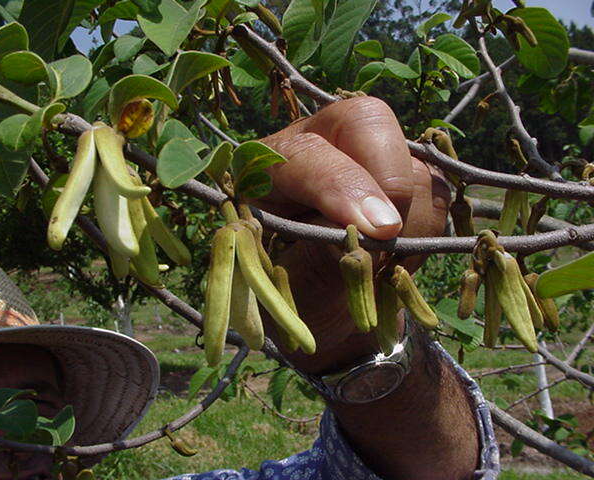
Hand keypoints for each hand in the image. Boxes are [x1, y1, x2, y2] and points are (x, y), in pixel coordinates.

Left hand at [257, 98, 478, 479]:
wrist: (338, 328)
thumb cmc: (300, 313)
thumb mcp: (293, 299)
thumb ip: (324, 259)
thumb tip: (363, 229)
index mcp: (259, 175)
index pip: (300, 152)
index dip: (341, 182)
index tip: (379, 231)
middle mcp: (308, 148)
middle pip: (364, 118)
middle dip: (391, 183)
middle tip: (393, 240)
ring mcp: (358, 157)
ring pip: (410, 154)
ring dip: (415, 214)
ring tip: (390, 260)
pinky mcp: (397, 174)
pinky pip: (435, 181)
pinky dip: (431, 221)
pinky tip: (404, 251)